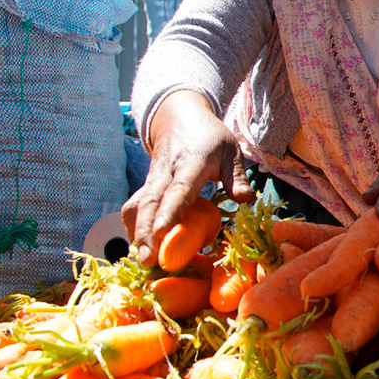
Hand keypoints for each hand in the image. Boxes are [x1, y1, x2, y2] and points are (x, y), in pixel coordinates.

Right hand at [121, 90, 254, 264]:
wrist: (179, 117)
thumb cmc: (210, 138)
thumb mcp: (231, 151)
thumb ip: (237, 177)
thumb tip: (246, 201)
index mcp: (191, 163)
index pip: (179, 189)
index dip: (169, 210)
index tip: (161, 231)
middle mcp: (167, 172)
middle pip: (150, 202)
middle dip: (145, 232)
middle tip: (147, 260)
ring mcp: (153, 179)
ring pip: (137, 206)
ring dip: (136, 233)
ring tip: (142, 261)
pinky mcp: (146, 186)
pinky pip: (134, 207)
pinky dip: (133, 227)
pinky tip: (139, 247)